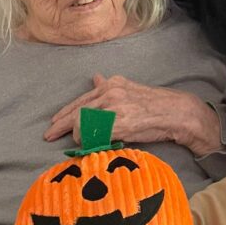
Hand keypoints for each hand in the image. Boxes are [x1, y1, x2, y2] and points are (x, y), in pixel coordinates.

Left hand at [45, 74, 220, 155]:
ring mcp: (114, 108)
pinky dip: (89, 142)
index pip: (82, 99)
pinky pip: (94, 135)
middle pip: (77, 111)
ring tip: (75, 143)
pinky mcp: (119, 124)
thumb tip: (95, 78)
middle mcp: (110, 93)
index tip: (54, 122)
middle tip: (49, 135)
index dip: (65, 112)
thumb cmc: (156, 105)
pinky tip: (89, 146)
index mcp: (112, 84)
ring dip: (77, 136)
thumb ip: (110, 87)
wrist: (176, 113)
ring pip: (82, 124)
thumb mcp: (130, 89)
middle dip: (61, 125)